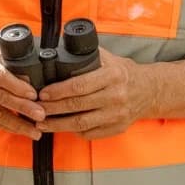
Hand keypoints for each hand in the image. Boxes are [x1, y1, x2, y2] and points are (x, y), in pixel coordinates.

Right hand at [0, 45, 44, 138]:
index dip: (17, 86)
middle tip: (41, 114)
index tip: (34, 94)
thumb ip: (9, 64)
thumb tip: (31, 79)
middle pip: (0, 97)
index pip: (0, 76)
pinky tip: (20, 130)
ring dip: (17, 124)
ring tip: (35, 130)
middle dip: (23, 108)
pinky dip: (6, 126)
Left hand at [38, 51, 156, 139]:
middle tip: (35, 109)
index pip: (80, 85)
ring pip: (81, 124)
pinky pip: (91, 133)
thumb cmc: (123, 73)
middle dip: (52, 109)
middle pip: (77, 106)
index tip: (42, 93)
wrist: (149, 91)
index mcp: (112, 76)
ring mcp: (117, 115)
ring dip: (58, 125)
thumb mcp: (108, 58)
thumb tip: (58, 50)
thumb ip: (86, 55)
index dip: (58, 91)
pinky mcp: (117, 128)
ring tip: (41, 123)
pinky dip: (73, 132)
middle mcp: (116, 96)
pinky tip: (61, 128)